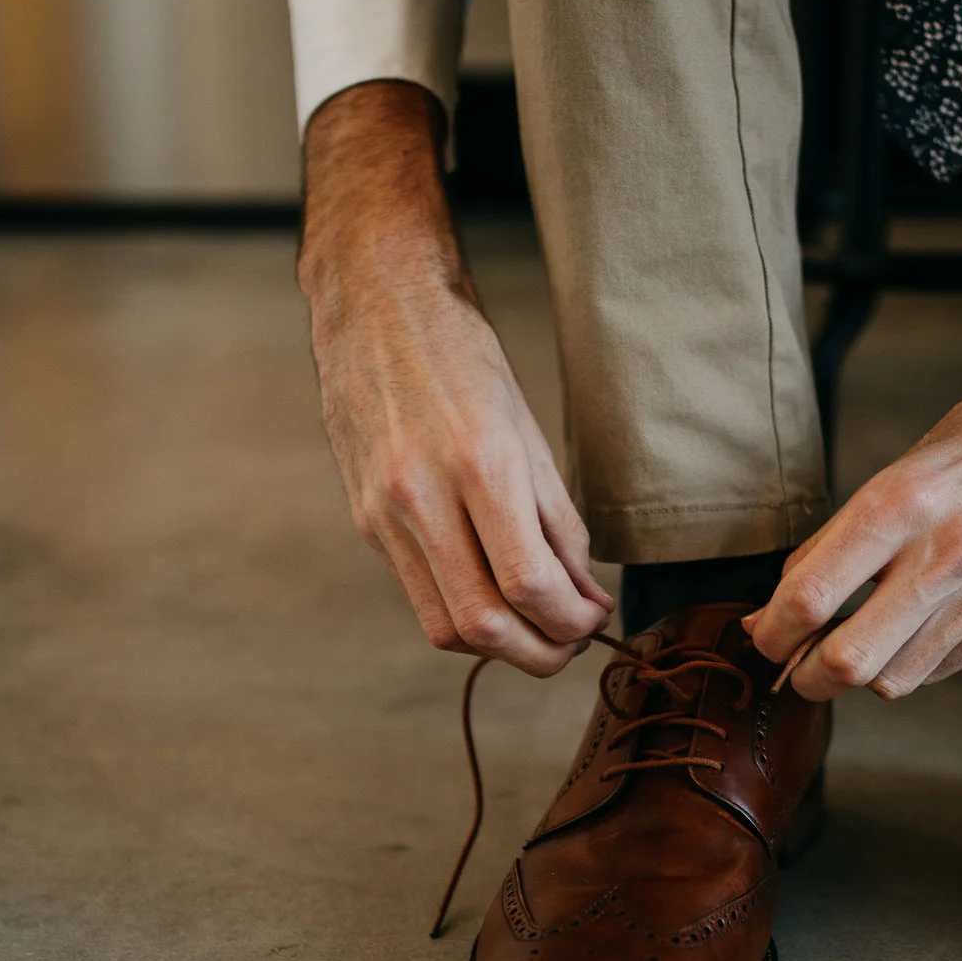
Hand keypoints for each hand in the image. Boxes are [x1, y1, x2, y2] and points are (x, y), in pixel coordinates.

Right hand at [301, 81, 612, 674]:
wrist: (375, 306)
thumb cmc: (463, 357)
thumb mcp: (530, 431)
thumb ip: (558, 522)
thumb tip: (584, 595)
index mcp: (479, 464)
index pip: (530, 585)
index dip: (574, 620)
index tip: (597, 614)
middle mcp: (422, 496)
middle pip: (483, 626)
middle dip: (541, 653)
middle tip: (572, 639)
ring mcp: (384, 514)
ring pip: (444, 627)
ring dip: (500, 647)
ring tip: (538, 626)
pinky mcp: (364, 521)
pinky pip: (419, 596)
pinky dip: (463, 614)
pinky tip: (494, 595)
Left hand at [744, 182, 961, 699]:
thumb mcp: (899, 470)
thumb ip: (842, 538)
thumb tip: (786, 600)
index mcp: (902, 503)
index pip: (810, 596)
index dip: (771, 631)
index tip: (763, 634)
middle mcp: (945, 553)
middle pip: (848, 662)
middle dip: (806, 678)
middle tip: (796, 667)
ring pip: (893, 680)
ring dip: (862, 673)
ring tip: (857, 643)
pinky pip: (939, 669)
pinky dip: (911, 663)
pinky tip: (911, 631)